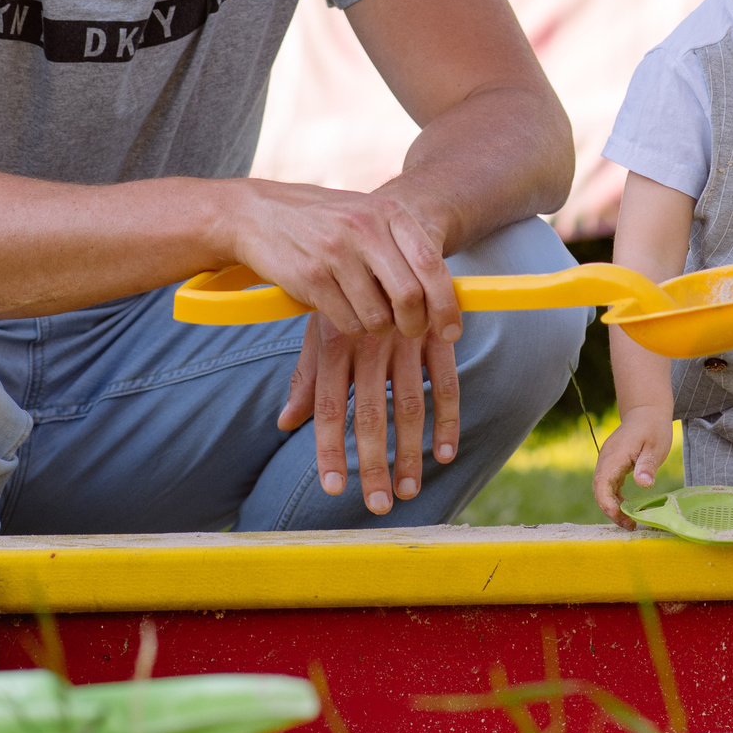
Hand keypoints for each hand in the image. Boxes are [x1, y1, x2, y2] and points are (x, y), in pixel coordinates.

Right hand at [227, 179, 463, 345]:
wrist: (258, 213)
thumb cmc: (324, 221)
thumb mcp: (367, 216)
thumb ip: (403, 246)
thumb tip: (446, 294)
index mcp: (388, 212)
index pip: (431, 264)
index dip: (447, 304)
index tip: (451, 330)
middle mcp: (364, 229)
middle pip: (410, 296)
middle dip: (415, 325)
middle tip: (408, 330)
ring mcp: (336, 253)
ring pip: (378, 317)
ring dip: (379, 328)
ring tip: (368, 314)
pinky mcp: (310, 278)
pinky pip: (347, 323)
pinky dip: (351, 328)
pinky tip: (341, 310)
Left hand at [233, 180, 464, 516]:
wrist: (395, 227)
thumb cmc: (347, 286)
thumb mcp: (319, 325)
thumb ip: (307, 378)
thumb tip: (284, 424)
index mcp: (335, 342)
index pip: (329, 407)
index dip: (329, 450)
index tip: (332, 489)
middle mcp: (370, 343)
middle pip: (372, 414)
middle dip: (374, 463)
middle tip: (378, 505)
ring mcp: (407, 338)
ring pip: (410, 405)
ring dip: (411, 451)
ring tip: (408, 489)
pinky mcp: (438, 331)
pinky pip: (446, 381)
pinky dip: (448, 418)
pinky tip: (445, 452)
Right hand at [593, 406, 673, 529]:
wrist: (646, 410)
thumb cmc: (653, 427)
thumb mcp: (655, 446)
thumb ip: (647, 465)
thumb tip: (644, 484)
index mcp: (615, 456)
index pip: (602, 484)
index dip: (607, 504)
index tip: (621, 517)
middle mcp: (606, 459)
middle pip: (599, 490)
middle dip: (611, 510)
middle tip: (629, 525)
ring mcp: (607, 461)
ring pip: (602, 489)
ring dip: (612, 506)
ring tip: (629, 521)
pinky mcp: (612, 464)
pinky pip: (608, 484)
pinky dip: (615, 498)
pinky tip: (627, 506)